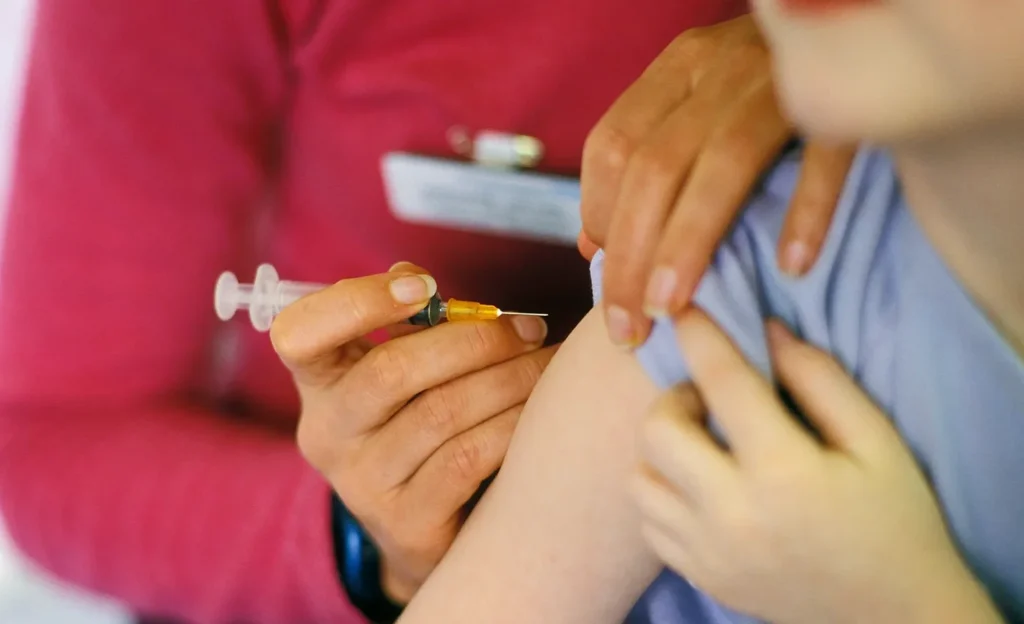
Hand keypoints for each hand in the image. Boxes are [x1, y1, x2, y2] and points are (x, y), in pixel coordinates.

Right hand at [270, 262, 551, 602]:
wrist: (425, 530)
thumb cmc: (419, 425)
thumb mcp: (399, 372)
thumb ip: (404, 324)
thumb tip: (413, 276)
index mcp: (319, 382)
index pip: (299, 333)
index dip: (358, 302)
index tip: (424, 288)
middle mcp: (327, 434)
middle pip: (393, 370)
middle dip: (474, 340)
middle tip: (529, 329)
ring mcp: (361, 484)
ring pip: (441, 413)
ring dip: (508, 379)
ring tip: (546, 364)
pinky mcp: (405, 523)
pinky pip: (467, 459)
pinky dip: (511, 425)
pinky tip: (539, 411)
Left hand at [579, 14, 855, 346]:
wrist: (862, 19)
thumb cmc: (764, 83)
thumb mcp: (697, 104)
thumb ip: (646, 162)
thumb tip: (594, 246)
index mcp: (678, 69)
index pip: (611, 146)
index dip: (598, 218)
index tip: (605, 280)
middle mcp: (719, 67)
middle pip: (654, 166)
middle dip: (630, 256)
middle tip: (627, 329)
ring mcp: (781, 78)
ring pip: (720, 163)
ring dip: (689, 244)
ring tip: (672, 309)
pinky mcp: (847, 95)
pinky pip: (825, 155)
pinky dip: (808, 210)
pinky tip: (792, 267)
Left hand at [633, 312, 1000, 623]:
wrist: (893, 615)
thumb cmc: (895, 520)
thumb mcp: (877, 442)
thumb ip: (820, 380)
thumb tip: (765, 331)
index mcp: (783, 471)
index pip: (722, 382)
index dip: (700, 334)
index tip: (687, 307)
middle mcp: (731, 513)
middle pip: (658, 430)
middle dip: (676, 398)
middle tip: (709, 399)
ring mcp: (707, 551)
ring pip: (639, 478)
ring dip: (662, 448)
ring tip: (701, 444)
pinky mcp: (699, 576)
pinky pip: (649, 521)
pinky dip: (662, 493)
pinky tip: (698, 486)